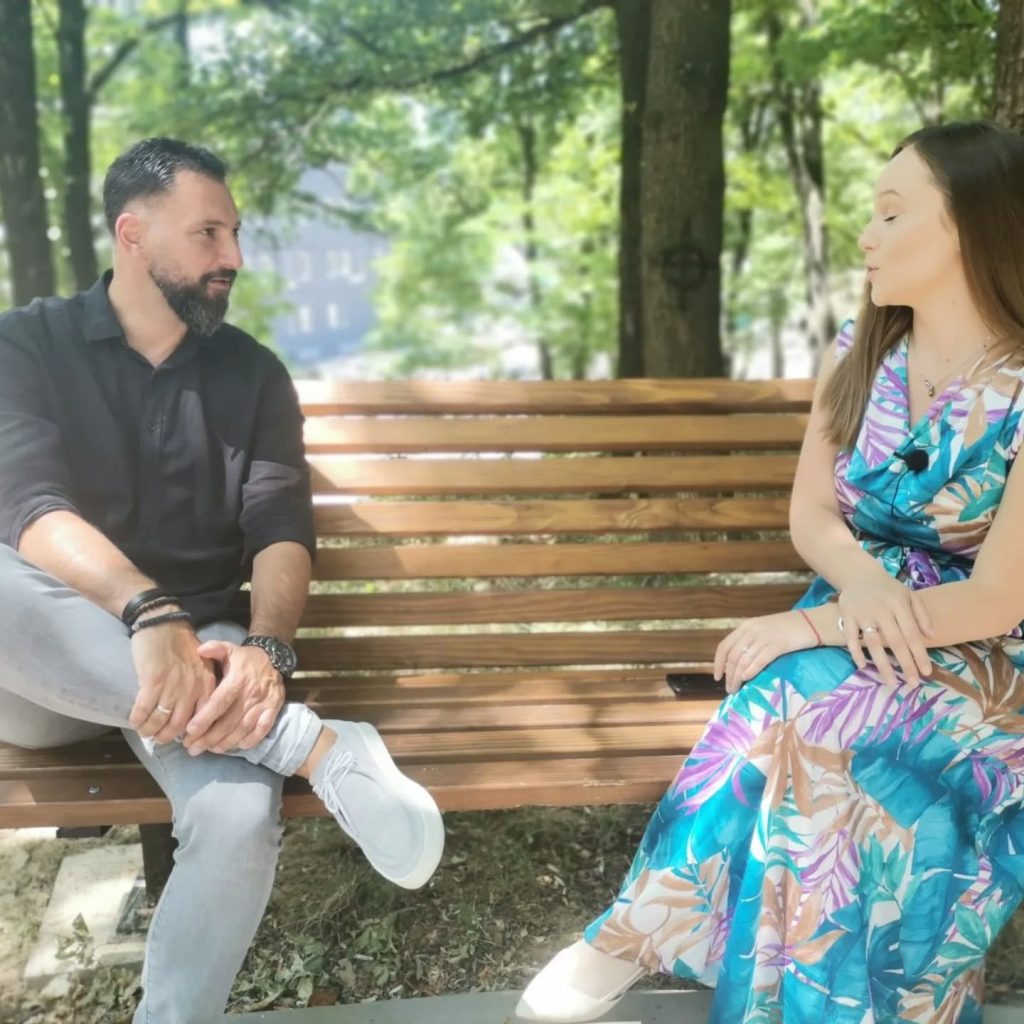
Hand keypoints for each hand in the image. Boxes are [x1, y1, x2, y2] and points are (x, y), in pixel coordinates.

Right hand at [130, 621, 215, 743]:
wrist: (162, 623)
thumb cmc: (181, 644)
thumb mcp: (202, 665)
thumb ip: (200, 686)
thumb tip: (193, 712)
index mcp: (206, 684)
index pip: (203, 718)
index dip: (193, 734)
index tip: (185, 742)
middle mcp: (191, 689)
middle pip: (179, 725)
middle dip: (167, 736)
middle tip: (159, 740)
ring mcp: (172, 687)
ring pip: (160, 720)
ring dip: (150, 731)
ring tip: (145, 733)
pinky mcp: (152, 682)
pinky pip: (143, 710)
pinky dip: (138, 720)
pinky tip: (134, 722)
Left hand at [183, 641, 285, 754]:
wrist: (275, 659)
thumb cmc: (245, 659)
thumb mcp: (230, 649)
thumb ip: (215, 648)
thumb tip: (199, 649)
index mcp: (238, 679)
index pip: (219, 702)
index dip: (204, 718)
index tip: (189, 732)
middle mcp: (251, 693)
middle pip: (228, 721)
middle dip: (209, 738)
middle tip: (192, 748)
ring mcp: (264, 703)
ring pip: (243, 728)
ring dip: (226, 742)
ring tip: (210, 749)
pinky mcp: (274, 709)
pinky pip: (263, 729)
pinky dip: (251, 740)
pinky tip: (238, 746)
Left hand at [713, 611, 819, 694]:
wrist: (811, 622)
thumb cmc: (787, 628)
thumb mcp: (763, 629)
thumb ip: (749, 641)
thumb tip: (736, 664)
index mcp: (746, 627)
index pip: (724, 646)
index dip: (718, 663)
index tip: (717, 677)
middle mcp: (752, 630)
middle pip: (733, 656)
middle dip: (728, 675)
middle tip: (729, 689)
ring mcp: (765, 637)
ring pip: (744, 660)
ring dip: (737, 678)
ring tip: (737, 689)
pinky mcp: (778, 644)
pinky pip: (760, 660)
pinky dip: (751, 671)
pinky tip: (748, 679)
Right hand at [836, 575, 932, 685]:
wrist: (858, 575)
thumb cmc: (888, 589)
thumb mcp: (909, 595)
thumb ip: (922, 614)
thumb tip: (932, 636)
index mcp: (899, 604)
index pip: (911, 633)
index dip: (919, 654)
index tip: (926, 672)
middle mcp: (881, 609)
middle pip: (895, 641)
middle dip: (905, 664)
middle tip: (912, 683)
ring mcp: (862, 613)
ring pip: (873, 643)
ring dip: (882, 665)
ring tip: (891, 682)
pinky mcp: (847, 615)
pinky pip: (851, 638)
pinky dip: (856, 652)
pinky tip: (864, 666)